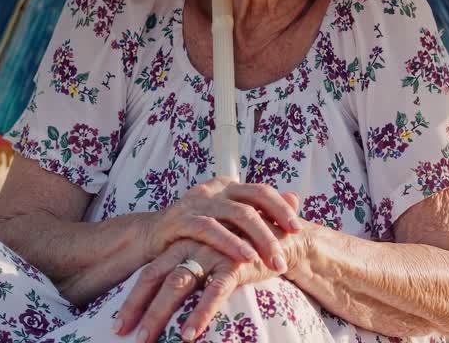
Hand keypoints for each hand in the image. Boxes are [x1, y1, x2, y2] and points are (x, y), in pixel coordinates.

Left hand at [117, 202, 307, 342]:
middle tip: (120, 332)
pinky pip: (214, 291)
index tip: (117, 325)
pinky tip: (189, 334)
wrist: (284, 236)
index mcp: (183, 244)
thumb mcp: (211, 259)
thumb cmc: (243, 250)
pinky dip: (200, 313)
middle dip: (136, 306)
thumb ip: (190, 272)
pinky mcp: (236, 263)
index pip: (149, 271)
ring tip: (145, 338)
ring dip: (159, 313)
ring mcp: (212, 252)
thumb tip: (166, 300)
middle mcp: (192, 245)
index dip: (132, 298)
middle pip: (155, 277)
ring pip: (178, 284)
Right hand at [141, 178, 302, 272]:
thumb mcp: (227, 220)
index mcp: (228, 186)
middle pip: (252, 203)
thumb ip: (259, 210)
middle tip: (285, 257)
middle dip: (273, 230)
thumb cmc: (195, 231)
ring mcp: (197, 201)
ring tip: (272, 262)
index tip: (297, 230)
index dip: (281, 208)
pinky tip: (246, 257)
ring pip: (236, 215)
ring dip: (258, 240)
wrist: (151, 237)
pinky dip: (231, 243)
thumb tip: (295, 197)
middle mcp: (214, 189)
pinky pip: (211, 229)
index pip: (261, 191)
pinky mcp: (181, 219)